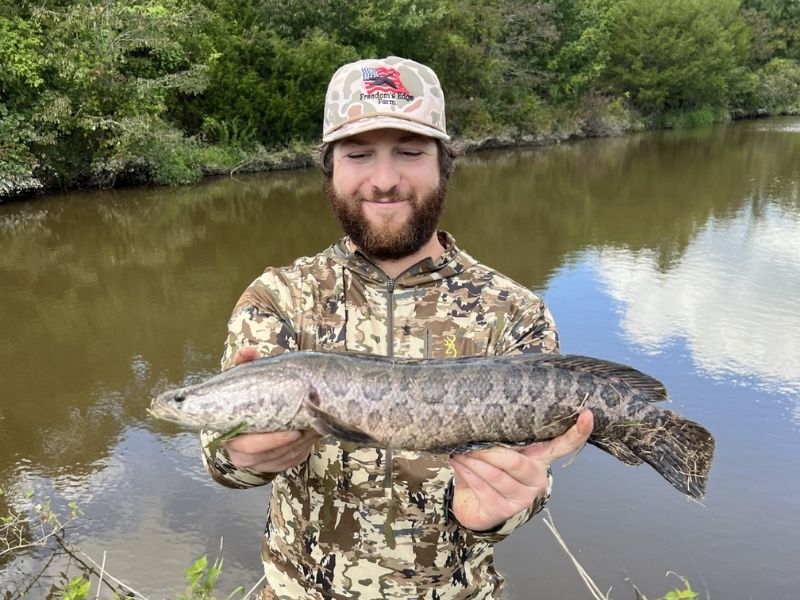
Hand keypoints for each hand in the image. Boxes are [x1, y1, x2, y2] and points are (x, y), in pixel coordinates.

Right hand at [223, 347, 321, 472]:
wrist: (253, 413)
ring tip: (315, 430)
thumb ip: (246, 364)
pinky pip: (288, 463)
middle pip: (265, 456)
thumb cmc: (251, 396)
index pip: (246, 446)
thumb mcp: (248, 380)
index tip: (294, 431)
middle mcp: (238, 452)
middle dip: (289, 445)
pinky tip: (311, 438)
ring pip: (279, 461)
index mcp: (229, 432)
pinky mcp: (270, 465)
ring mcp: (255, 462)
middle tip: (308, 430)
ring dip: (299, 447)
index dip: (271, 441)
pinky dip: (301, 452)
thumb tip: (247, 351)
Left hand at [448, 410, 592, 531]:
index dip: (577, 432)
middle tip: (469, 440)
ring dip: (474, 461)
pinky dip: (468, 473)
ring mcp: (523, 497)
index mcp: (539, 458)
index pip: (564, 446)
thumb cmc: (488, 469)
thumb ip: (499, 436)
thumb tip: (481, 410)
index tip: (587, 414)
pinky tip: (458, 462)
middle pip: (516, 462)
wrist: (474, 505)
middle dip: (489, 451)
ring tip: (459, 451)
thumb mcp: (497, 451)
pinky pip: (484, 488)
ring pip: (496, 475)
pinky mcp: (505, 510)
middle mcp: (537, 478)